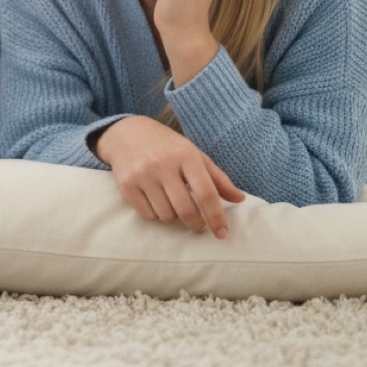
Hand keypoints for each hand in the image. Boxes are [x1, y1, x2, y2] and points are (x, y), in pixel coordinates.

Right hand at [93, 115, 245, 237]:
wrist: (127, 133)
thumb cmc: (167, 146)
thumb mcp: (194, 154)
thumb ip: (218, 178)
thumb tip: (240, 199)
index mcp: (185, 155)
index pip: (206, 193)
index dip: (216, 217)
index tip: (222, 234)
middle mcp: (163, 164)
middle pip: (186, 209)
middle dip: (196, 223)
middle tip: (198, 224)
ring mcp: (143, 175)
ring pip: (166, 215)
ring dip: (174, 217)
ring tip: (173, 204)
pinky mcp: (126, 184)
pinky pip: (148, 215)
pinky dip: (156, 215)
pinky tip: (156, 202)